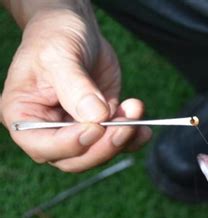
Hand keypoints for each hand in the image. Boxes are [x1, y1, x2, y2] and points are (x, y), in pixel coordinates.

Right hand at [0, 1, 151, 171]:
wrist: (77, 30)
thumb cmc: (56, 37)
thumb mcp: (60, 56)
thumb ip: (76, 88)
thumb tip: (97, 118)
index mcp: (24, 115)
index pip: (41, 146)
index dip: (69, 144)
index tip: (94, 128)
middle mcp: (48, 130)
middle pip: (74, 159)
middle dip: (102, 147)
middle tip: (124, 127)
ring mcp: (76, 130)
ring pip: (98, 153)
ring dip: (122, 139)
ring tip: (136, 111)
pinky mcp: (100, 125)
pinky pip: (116, 142)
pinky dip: (133, 139)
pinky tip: (144, 128)